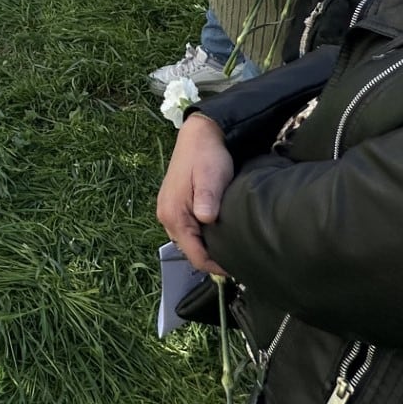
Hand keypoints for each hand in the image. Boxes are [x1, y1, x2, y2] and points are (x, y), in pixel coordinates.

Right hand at [157, 114, 233, 276]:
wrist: (198, 135)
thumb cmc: (207, 156)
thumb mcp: (211, 177)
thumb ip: (207, 199)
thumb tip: (206, 219)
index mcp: (174, 215)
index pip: (194, 255)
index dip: (215, 267)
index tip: (236, 268)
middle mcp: (166, 217)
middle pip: (189, 251)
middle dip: (211, 258)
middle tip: (237, 258)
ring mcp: (167, 211)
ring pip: (188, 241)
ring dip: (206, 247)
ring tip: (229, 246)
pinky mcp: (173, 205)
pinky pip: (186, 230)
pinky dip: (201, 236)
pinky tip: (217, 231)